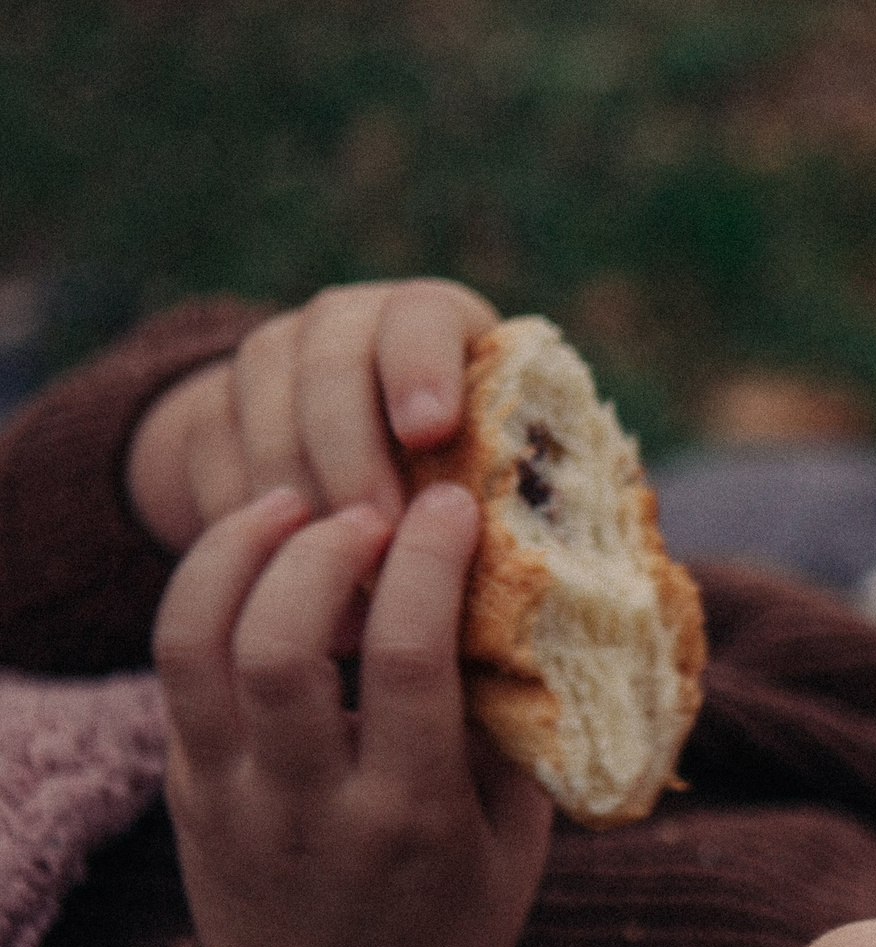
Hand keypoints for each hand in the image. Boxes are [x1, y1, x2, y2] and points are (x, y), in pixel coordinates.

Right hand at [128, 279, 498, 555]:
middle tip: (385, 535)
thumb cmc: (464, 473)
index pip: (421, 317)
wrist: (349, 459)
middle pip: (332, 369)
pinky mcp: (209, 411)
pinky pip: (216, 463)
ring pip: (269, 418)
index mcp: (432, 322)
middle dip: (356, 458)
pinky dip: (252, 522)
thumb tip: (544, 559)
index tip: (431, 432)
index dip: (423, 367)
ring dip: (307, 500)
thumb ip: (518, 482)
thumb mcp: (498, 463)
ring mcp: (269, 360)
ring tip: (343, 574)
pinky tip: (285, 578)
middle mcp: (344, 322)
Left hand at [155, 484, 552, 946]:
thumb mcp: (514, 851)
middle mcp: (309, 804)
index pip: (404, 662)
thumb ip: (514, 739)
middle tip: (371, 506)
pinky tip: (258, 559)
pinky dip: (210, 592)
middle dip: (324, 546)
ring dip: (240, 552)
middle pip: (282, 641)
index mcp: (409, 818)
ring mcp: (231, 797)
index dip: (428, 562)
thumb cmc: (448, 934)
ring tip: (294, 506)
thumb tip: (526, 612)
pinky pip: (176, 669)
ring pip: (200, 643)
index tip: (455, 505)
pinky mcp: (185, 787)